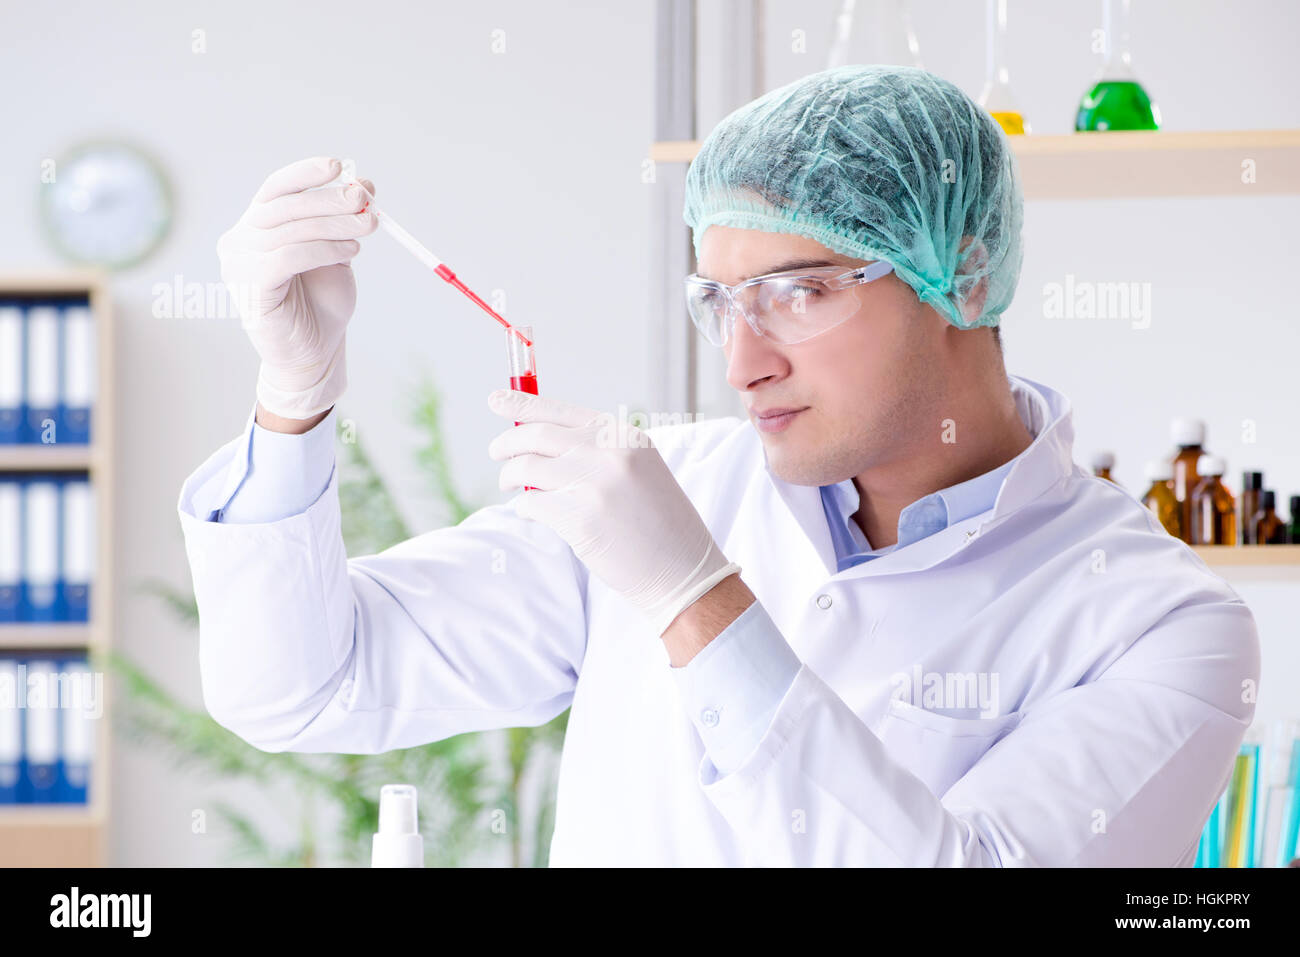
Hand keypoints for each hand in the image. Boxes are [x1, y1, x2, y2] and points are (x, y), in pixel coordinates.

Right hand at [217, 156, 378, 419]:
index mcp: (256, 226)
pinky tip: (350, 252)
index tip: (339, 165)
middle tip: (365, 199)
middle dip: (329, 200)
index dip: (305, 175)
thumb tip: (362, 183)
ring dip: (334, 224)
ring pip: (287, 231)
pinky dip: (321, 249)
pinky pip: (286, 258)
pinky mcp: (249, 289)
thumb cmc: (322, 301)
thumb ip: (342, 220)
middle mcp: (239, 241)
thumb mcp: (336, 252)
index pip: (275, 189)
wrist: (316, 350)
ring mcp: (238, 265)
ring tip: (368, 227)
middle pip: (283, 207)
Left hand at [487, 389, 740, 635]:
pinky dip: (526, 508)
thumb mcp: (638, 469)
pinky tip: (535, 512)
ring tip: (513, 487)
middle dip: (507, 444)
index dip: (522, 405)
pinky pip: (532, 504)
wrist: (682, 568)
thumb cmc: (657, 522)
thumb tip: (537, 442)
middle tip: (497, 453)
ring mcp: (594, 485)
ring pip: (527, 469)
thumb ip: (595, 451)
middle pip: (537, 436)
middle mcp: (609, 453)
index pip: (561, 411)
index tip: (496, 400)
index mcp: (623, 436)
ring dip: (511, 477)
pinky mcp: (580, 519)